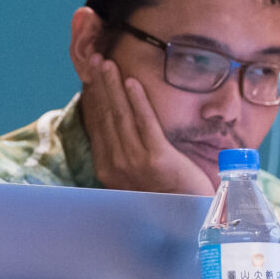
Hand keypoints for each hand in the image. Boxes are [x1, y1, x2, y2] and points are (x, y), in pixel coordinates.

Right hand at [80, 54, 213, 196]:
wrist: (188, 220)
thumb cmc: (167, 198)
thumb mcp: (139, 177)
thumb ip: (128, 156)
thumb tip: (123, 129)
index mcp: (108, 169)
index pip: (98, 125)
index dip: (95, 97)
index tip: (91, 75)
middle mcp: (115, 165)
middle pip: (105, 116)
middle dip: (100, 85)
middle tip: (96, 59)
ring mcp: (134, 163)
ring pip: (120, 116)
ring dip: (113, 86)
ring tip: (108, 63)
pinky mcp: (157, 160)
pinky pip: (145, 124)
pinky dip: (137, 101)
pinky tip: (132, 83)